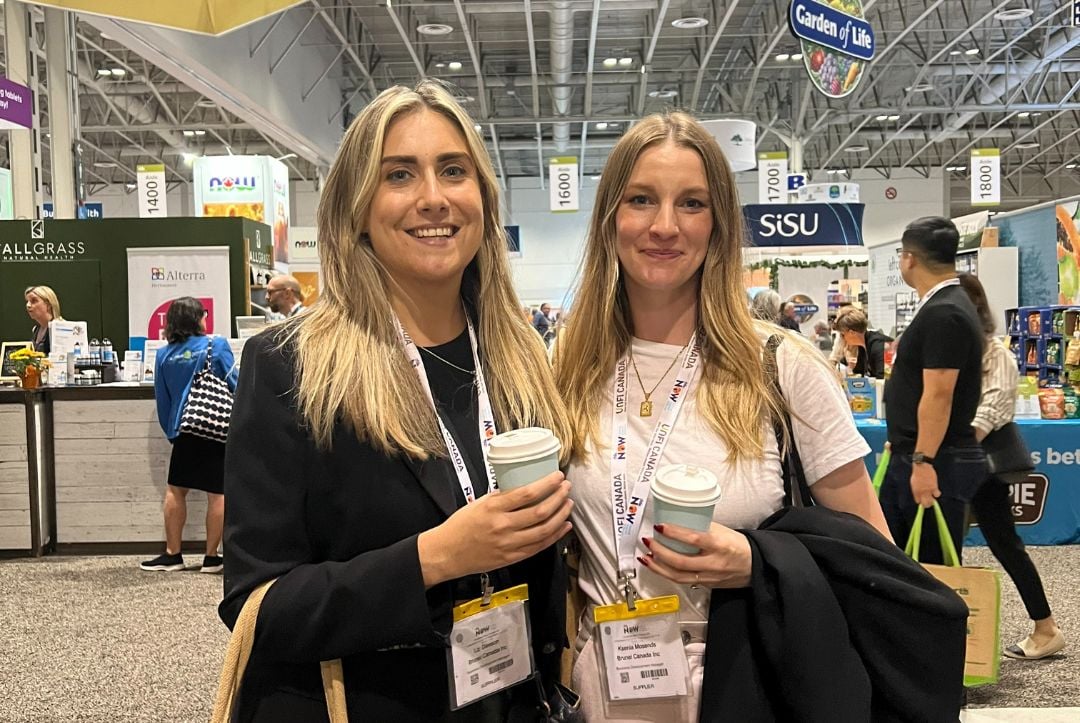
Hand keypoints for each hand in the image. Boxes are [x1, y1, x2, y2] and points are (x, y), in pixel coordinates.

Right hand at [417, 472, 572, 586]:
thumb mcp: (479, 504)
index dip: (547, 484)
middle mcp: (503, 526)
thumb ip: (501, 498)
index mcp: (493, 508)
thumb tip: (524, 488)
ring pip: (544, 529)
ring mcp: (508, 544)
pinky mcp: (511, 558)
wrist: (447, 553)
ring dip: (561, 516)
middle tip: (566, 488)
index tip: (557, 476)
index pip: (527, 493)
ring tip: (568, 504)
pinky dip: (555, 536)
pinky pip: (539, 546)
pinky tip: (563, 526)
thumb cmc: (460, 526)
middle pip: (540, 511)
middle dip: (558, 497)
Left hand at [639, 523, 751, 588]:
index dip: (675, 533)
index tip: (660, 526)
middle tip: (648, 541)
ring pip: (678, 576)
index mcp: (720, 545)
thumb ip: (703, 527)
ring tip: (645, 556)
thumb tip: (680, 520)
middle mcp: (713, 563)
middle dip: (660, 552)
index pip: (694, 539)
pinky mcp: (705, 584)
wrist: (755, 566)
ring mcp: (708, 577)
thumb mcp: (724, 531)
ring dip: (658, 567)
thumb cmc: (739, 546)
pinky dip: (667, 573)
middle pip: (681, 562)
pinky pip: (682, 580)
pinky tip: (657, 566)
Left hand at [909, 463, 939, 507]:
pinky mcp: (934, 487)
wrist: (922, 468)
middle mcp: (921, 492)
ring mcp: (928, 490)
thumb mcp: (913, 483)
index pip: (918, 501)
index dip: (920, 501)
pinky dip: (937, 494)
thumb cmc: (917, 474)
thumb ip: (916, 489)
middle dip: (927, 505)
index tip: (922, 500)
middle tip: (929, 503)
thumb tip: (918, 495)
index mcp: (915, 491)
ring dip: (933, 500)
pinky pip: (937, 495)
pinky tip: (936, 491)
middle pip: (925, 504)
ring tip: (933, 497)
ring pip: (931, 501)